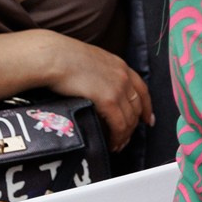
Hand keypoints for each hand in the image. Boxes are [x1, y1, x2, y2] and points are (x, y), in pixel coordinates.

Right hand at [39, 31, 153, 149]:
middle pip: (137, 107)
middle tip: (126, 139)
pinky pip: (119, 125)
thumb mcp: (90, 60)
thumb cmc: (62, 57)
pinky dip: (117, 137)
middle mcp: (123, 76)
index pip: (141, 89)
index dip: (147, 107)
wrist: (53, 56)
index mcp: (119, 65)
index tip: (148, 119)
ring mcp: (118, 88)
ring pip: (130, 119)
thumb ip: (99, 73)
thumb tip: (96, 86)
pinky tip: (112, 143)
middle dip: (134, 126)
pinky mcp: (109, 100)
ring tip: (117, 145)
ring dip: (125, 135)